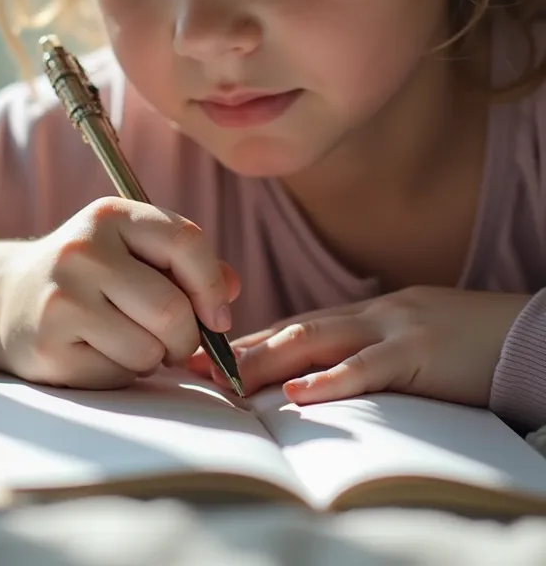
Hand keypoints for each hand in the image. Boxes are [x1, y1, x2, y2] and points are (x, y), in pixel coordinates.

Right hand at [0, 197, 238, 388]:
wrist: (8, 298)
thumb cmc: (92, 274)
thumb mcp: (134, 250)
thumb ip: (187, 264)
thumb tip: (232, 289)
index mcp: (112, 215)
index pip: (186, 242)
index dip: (213, 286)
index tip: (218, 316)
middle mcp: (83, 250)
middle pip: (171, 308)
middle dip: (187, 336)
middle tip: (176, 341)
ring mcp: (62, 298)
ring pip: (148, 348)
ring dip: (154, 357)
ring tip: (131, 341)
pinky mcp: (49, 345)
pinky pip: (117, 373)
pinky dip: (122, 372)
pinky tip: (99, 352)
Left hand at [189, 287, 528, 405]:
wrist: (520, 332)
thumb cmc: (462, 343)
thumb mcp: (404, 341)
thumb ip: (362, 350)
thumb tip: (315, 378)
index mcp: (363, 315)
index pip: (293, 327)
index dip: (246, 341)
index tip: (204, 358)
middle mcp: (368, 316)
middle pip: (293, 330)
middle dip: (241, 350)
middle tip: (195, 367)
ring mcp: (392, 330)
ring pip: (318, 341)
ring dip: (269, 362)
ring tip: (230, 381)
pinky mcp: (418, 353)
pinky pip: (369, 368)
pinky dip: (333, 381)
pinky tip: (301, 394)